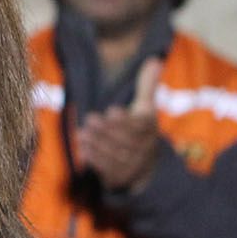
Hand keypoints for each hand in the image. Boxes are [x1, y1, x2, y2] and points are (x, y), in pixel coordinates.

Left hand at [77, 58, 162, 193]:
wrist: (146, 167)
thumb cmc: (140, 130)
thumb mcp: (145, 107)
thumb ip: (147, 85)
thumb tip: (154, 60)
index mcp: (150, 130)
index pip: (141, 126)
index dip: (127, 120)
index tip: (112, 111)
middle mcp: (144, 149)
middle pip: (126, 140)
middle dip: (107, 130)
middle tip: (89, 119)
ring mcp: (133, 165)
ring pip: (115, 154)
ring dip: (98, 144)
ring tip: (82, 133)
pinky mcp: (120, 177)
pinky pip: (107, 169)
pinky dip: (95, 159)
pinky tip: (83, 148)